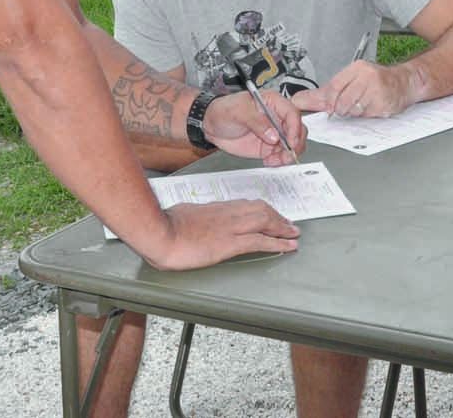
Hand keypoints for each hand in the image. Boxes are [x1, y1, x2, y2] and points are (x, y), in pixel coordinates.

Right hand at [144, 200, 299, 270]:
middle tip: (289, 225)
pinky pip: (260, 241)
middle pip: (261, 210)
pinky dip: (278, 243)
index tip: (271, 215)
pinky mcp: (230, 243)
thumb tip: (191, 218)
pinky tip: (287, 246)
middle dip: (278, 217)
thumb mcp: (181, 214)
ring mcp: (230, 227)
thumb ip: (192, 216)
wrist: (159, 232)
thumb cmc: (163, 225)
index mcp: (216, 208)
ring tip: (293, 235)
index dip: (263, 210)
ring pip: (265, 221)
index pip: (246, 205)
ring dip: (282, 228)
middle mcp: (227, 213)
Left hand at [202, 91, 307, 164]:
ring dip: (288, 155)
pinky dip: (279, 161)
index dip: (295, 128)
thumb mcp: (238, 112)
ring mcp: (274, 132)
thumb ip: (257, 122)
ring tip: (276, 160)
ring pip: (293, 144)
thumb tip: (274, 135)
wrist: (210, 125)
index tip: (291, 142)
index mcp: (273, 102)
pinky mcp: (269, 146)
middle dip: (295, 144)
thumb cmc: (223, 110)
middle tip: (286, 155)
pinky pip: (281, 155)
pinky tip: (270, 161)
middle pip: (298, 130)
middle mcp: (277, 117)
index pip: (292, 113)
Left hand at [289, 61, 414, 118]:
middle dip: (343, 109)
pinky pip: (367, 116)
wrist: (404, 83)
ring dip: (355, 113)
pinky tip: (373, 107)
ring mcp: (377, 89)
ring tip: (363, 104)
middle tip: (351, 105)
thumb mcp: (349, 81)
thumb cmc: (375, 82)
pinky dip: (367, 115)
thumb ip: (323, 93)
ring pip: (353, 111)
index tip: (328, 108)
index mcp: (356, 68)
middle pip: (342, 102)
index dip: (328, 102)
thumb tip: (298, 100)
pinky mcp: (384, 102)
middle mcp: (366, 76)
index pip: (332, 88)